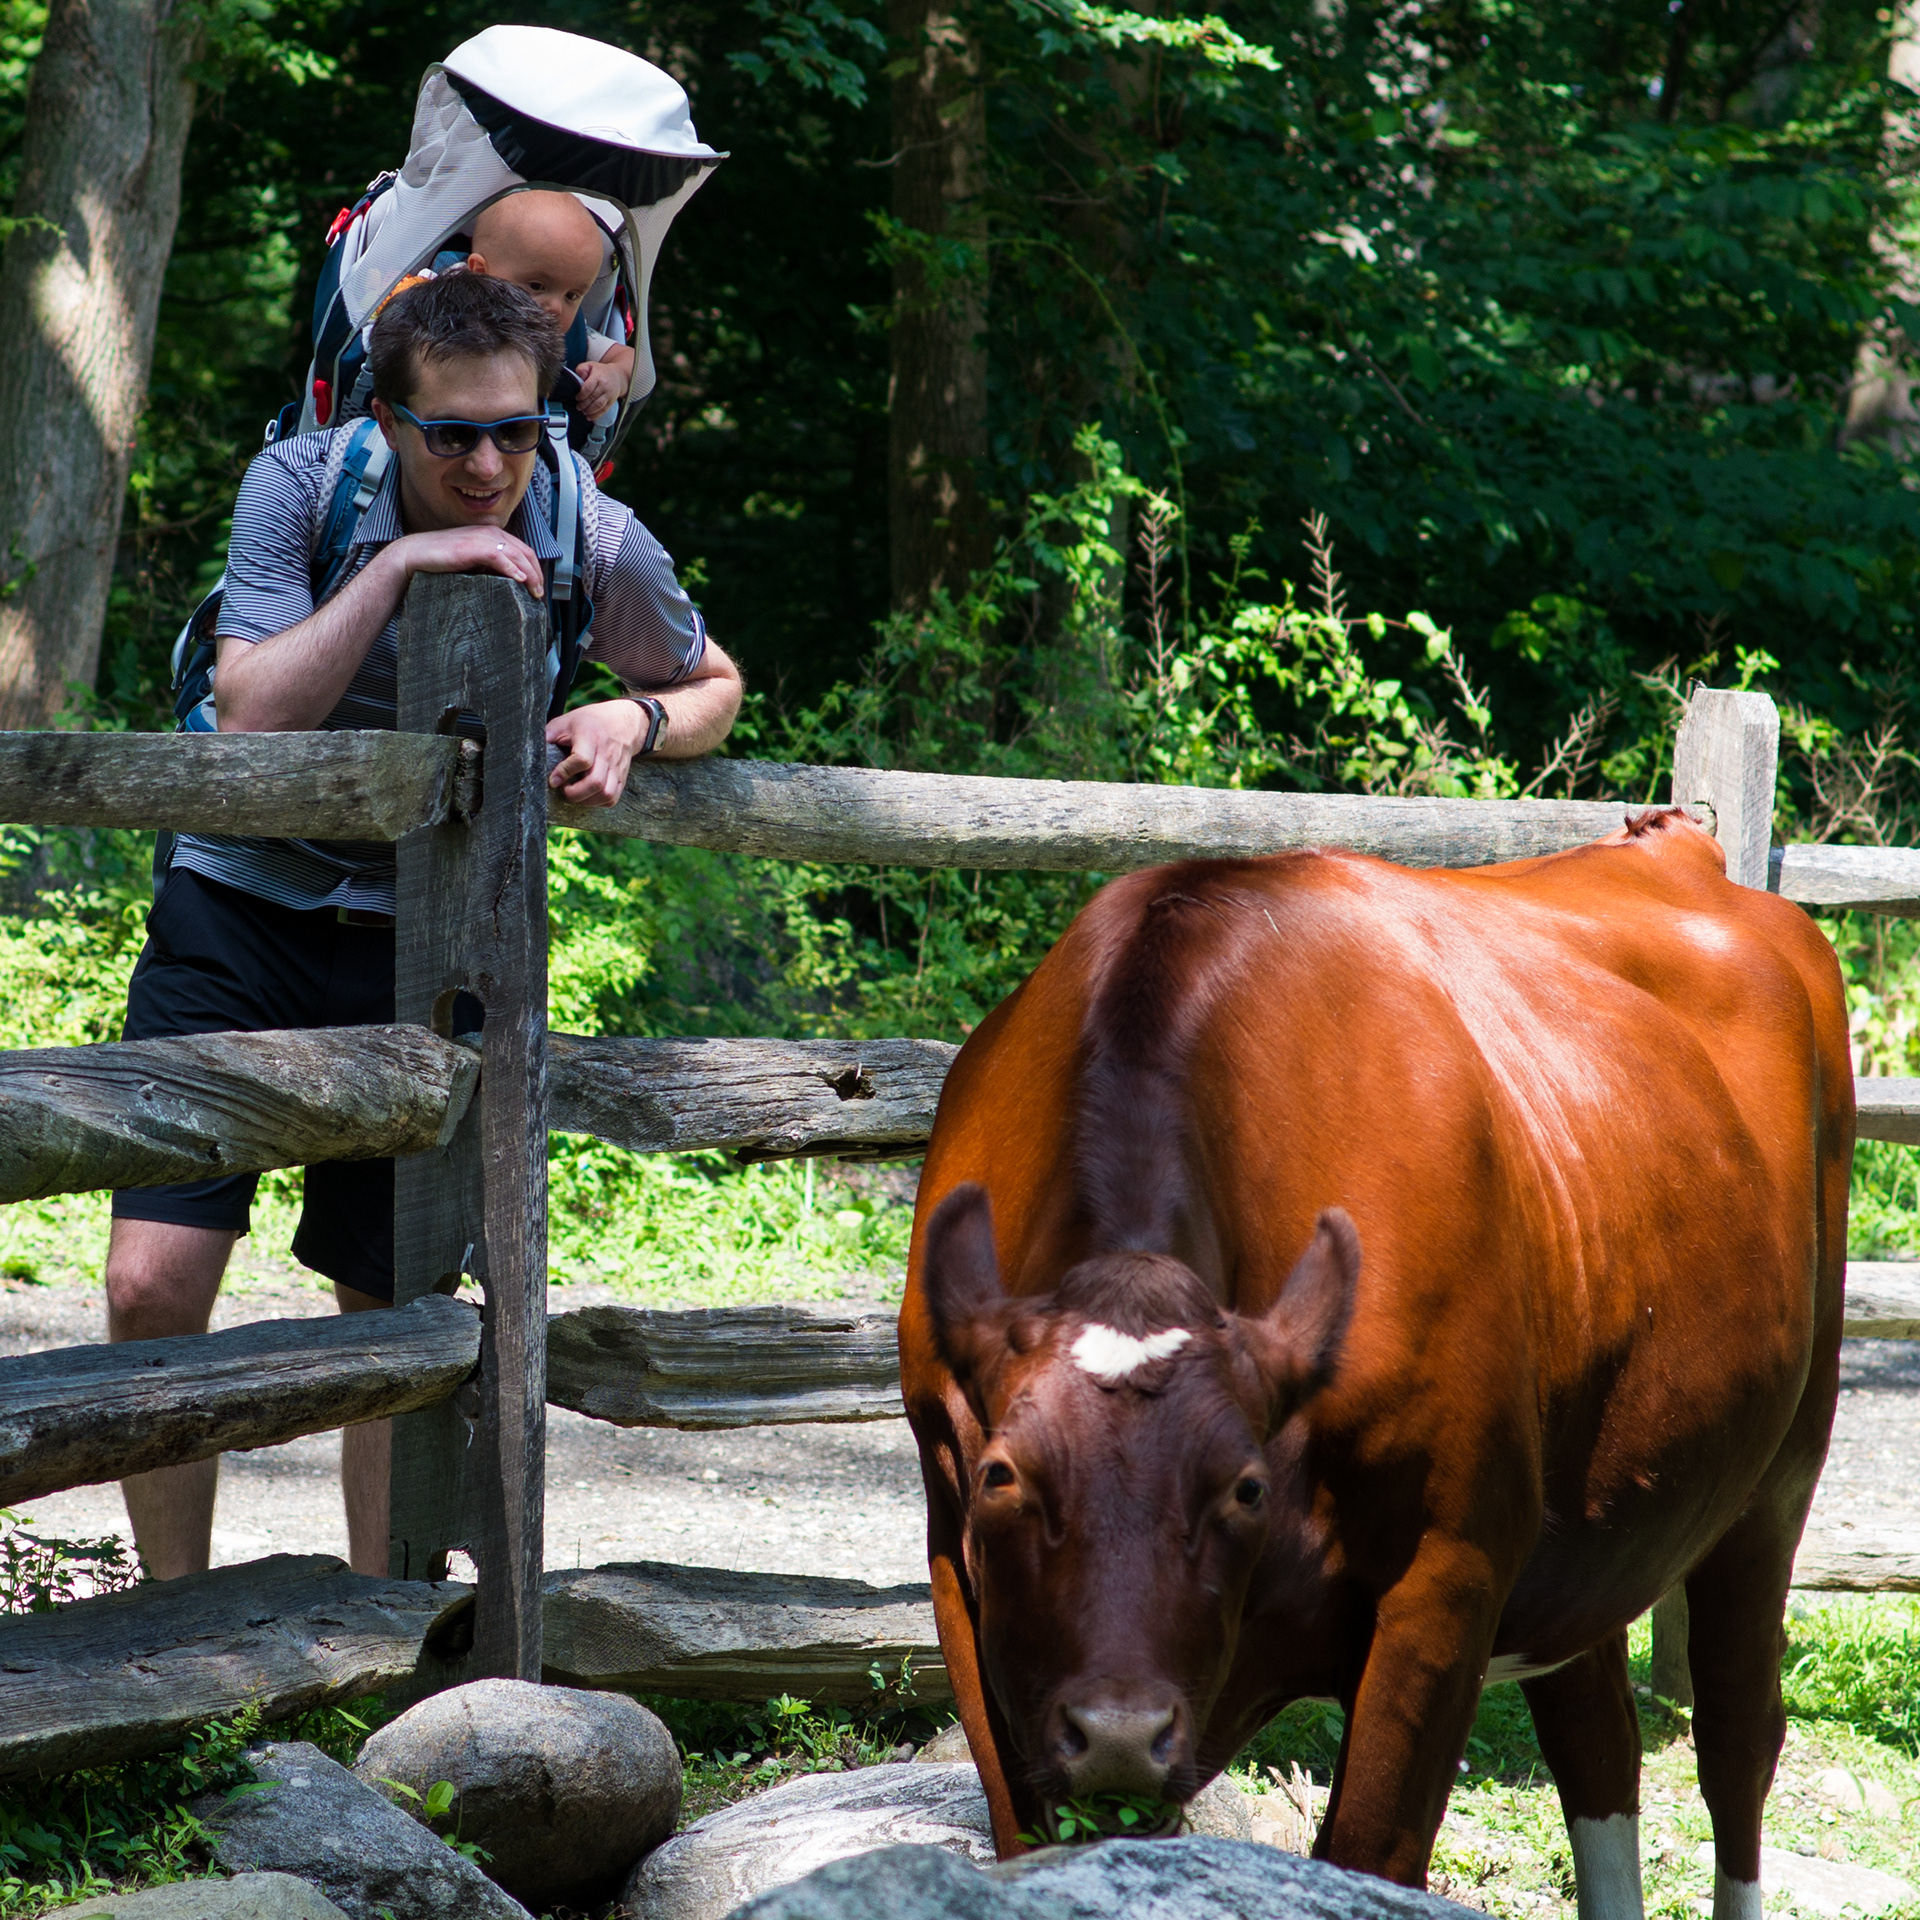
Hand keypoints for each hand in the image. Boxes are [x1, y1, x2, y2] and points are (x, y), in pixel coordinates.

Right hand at [388, 527, 543, 597]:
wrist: (414, 554)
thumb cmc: (441, 559)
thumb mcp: (472, 561)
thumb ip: (490, 565)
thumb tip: (509, 581)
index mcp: (491, 534)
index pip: (522, 549)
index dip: (535, 568)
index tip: (538, 586)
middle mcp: (489, 533)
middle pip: (524, 552)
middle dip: (536, 573)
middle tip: (539, 592)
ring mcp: (481, 538)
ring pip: (516, 555)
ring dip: (530, 574)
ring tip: (534, 591)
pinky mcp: (472, 547)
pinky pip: (499, 556)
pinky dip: (512, 568)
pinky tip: (519, 580)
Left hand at [546, 699, 644, 806]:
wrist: (623, 722)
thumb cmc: (590, 722)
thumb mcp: (567, 721)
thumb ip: (549, 734)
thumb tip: (530, 749)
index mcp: (590, 736)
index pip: (582, 760)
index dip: (564, 773)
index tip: (553, 780)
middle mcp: (606, 753)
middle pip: (595, 782)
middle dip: (574, 793)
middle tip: (563, 789)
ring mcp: (616, 766)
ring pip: (607, 794)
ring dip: (587, 800)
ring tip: (575, 794)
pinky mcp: (622, 776)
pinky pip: (613, 798)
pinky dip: (599, 802)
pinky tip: (588, 795)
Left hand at [572, 359, 627, 420]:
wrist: (617, 377)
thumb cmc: (601, 372)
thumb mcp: (591, 365)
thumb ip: (582, 369)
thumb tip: (578, 376)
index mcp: (598, 377)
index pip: (588, 388)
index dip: (581, 395)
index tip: (577, 398)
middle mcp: (605, 386)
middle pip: (592, 398)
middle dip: (583, 404)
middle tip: (578, 407)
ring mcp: (609, 395)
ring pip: (598, 405)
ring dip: (589, 411)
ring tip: (583, 411)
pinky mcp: (611, 402)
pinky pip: (604, 410)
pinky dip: (596, 415)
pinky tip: (590, 417)